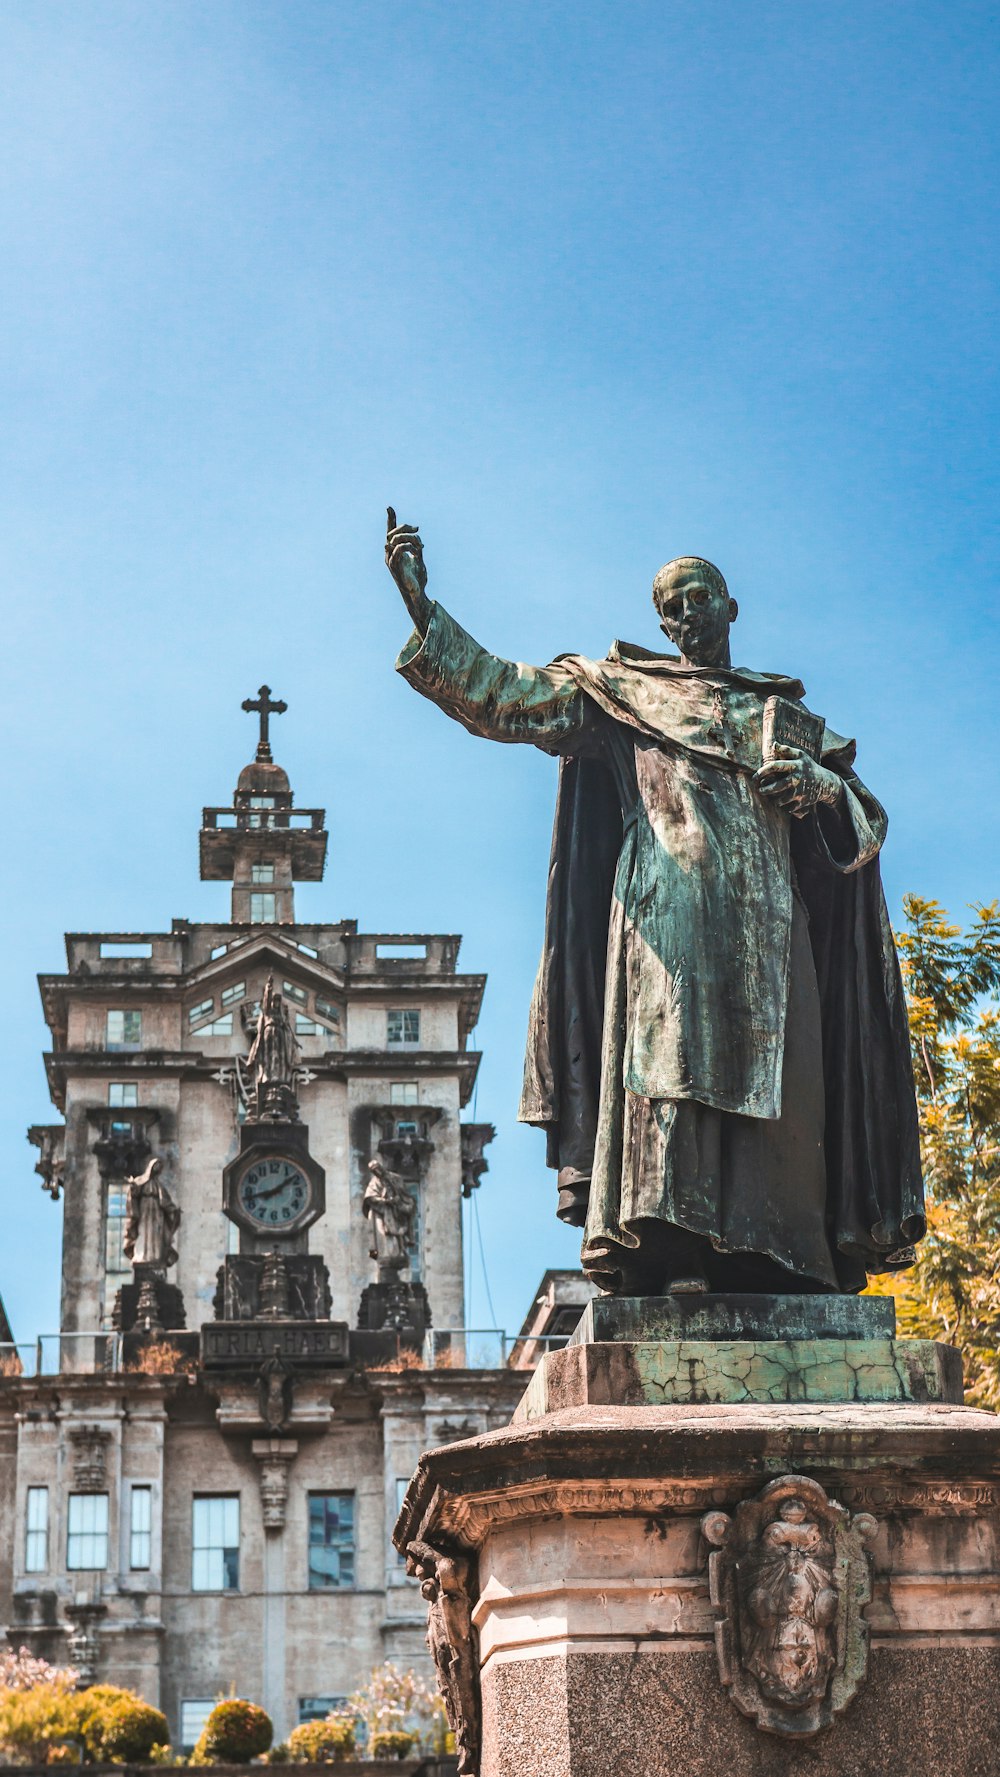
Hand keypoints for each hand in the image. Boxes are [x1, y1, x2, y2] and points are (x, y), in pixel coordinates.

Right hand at [386, 507, 431, 633]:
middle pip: (392, 533)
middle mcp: (389, 555)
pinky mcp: (395, 566)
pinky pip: (398, 549)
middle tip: (418, 529)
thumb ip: (416, 547)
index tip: (389, 507)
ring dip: (409, 537)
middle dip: (404, 527)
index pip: (390, 533)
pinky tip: (418, 551)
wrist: (416, 594)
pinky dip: (408, 546)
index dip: (390, 520)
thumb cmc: (417, 578)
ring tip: (420, 545)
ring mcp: (390, 560)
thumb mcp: (418, 558)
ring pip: (394, 540)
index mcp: (394, 552)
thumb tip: (417, 537)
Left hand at [753, 743, 842, 817]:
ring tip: (770, 797)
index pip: (775, 766)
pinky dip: (783, 806)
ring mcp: (800, 792)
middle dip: (765, 790)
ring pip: (780, 800)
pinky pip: (787, 808)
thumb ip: (786, 750)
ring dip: (773, 799)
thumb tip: (773, 744)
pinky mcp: (802, 802)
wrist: (825, 782)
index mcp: (795, 766)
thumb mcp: (801, 755)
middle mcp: (797, 779)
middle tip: (760, 790)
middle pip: (776, 786)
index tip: (755, 776)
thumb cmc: (809, 767)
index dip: (762, 771)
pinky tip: (781, 802)